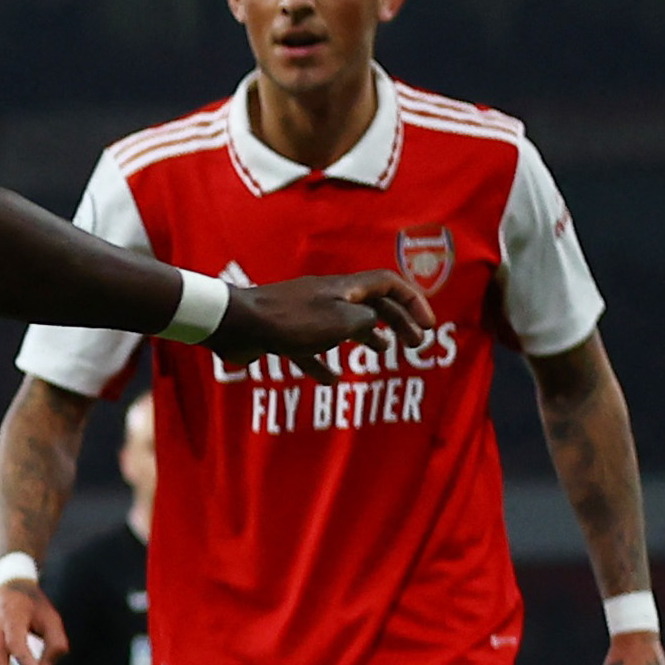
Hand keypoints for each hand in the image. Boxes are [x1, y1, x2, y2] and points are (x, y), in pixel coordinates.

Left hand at [207, 270, 433, 380]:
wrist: (235, 322)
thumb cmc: (290, 320)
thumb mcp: (341, 321)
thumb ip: (365, 322)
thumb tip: (370, 328)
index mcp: (344, 288)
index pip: (389, 284)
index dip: (413, 301)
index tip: (428, 324)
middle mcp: (327, 296)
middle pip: (371, 304)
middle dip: (397, 320)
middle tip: (415, 344)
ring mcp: (304, 314)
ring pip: (344, 323)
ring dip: (366, 336)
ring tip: (381, 353)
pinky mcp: (282, 333)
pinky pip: (309, 348)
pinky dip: (323, 362)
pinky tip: (331, 380)